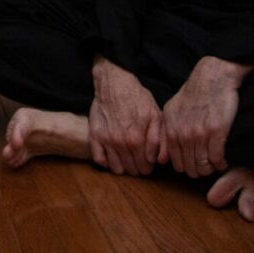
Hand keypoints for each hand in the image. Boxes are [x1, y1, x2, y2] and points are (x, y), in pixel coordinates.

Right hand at [89, 56, 163, 175]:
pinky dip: (106, 162)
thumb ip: (159, 139)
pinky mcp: (95, 136)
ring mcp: (106, 140)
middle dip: (137, 168)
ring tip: (127, 158)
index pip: (145, 167)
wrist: (114, 83)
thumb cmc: (137, 98)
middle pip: (131, 170)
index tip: (149, 162)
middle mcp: (121, 143)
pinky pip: (99, 160)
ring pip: (116, 168)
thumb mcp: (155, 115)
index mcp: (137, 140)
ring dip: (123, 167)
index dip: (149, 167)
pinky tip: (112, 156)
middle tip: (139, 159)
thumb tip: (156, 160)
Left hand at [161, 56, 249, 177]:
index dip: (186, 168)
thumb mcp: (171, 112)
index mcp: (170, 130)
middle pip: (190, 168)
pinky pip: (217, 158)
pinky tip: (222, 161)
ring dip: (210, 169)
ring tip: (214, 165)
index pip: (176, 163)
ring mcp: (199, 133)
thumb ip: (164, 135)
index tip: (194, 166)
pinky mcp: (216, 132)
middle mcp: (182, 134)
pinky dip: (220, 164)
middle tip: (206, 167)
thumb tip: (161, 160)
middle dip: (199, 171)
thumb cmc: (192, 95)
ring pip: (204, 166)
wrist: (211, 79)